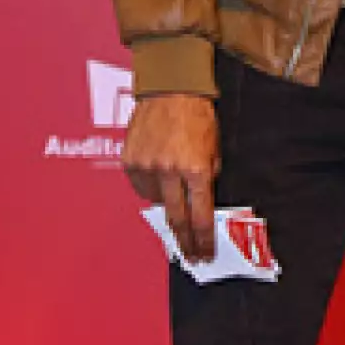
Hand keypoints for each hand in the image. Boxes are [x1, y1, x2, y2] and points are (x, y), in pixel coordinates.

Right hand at [122, 93, 219, 262]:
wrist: (170, 90)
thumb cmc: (197, 116)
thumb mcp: (214, 149)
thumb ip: (208, 177)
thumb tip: (202, 205)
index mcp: (195, 169)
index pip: (200, 217)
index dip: (203, 240)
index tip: (204, 253)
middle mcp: (169, 171)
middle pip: (177, 219)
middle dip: (185, 241)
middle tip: (190, 255)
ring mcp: (147, 167)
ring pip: (156, 202)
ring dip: (167, 202)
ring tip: (173, 186)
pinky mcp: (129, 161)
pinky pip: (140, 186)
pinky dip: (150, 186)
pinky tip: (158, 174)